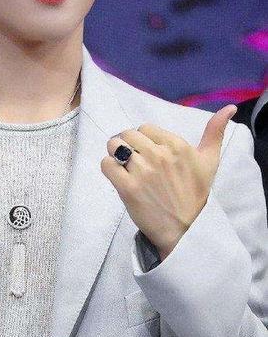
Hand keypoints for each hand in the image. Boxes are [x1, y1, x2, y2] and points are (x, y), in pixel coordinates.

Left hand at [100, 105, 236, 258]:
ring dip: (115, 155)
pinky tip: (119, 177)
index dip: (144, 139)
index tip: (149, 154)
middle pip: (128, 134)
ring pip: (114, 145)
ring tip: (125, 167)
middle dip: (128, 145)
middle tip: (135, 162)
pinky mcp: (127, 187)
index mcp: (177, 145)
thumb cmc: (195, 194)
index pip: (145, 128)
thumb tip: (230, 107)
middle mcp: (159, 155)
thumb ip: (215, 132)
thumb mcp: (209, 161)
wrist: (184, 230)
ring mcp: (142, 171)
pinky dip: (109, 168)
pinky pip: (107, 164)